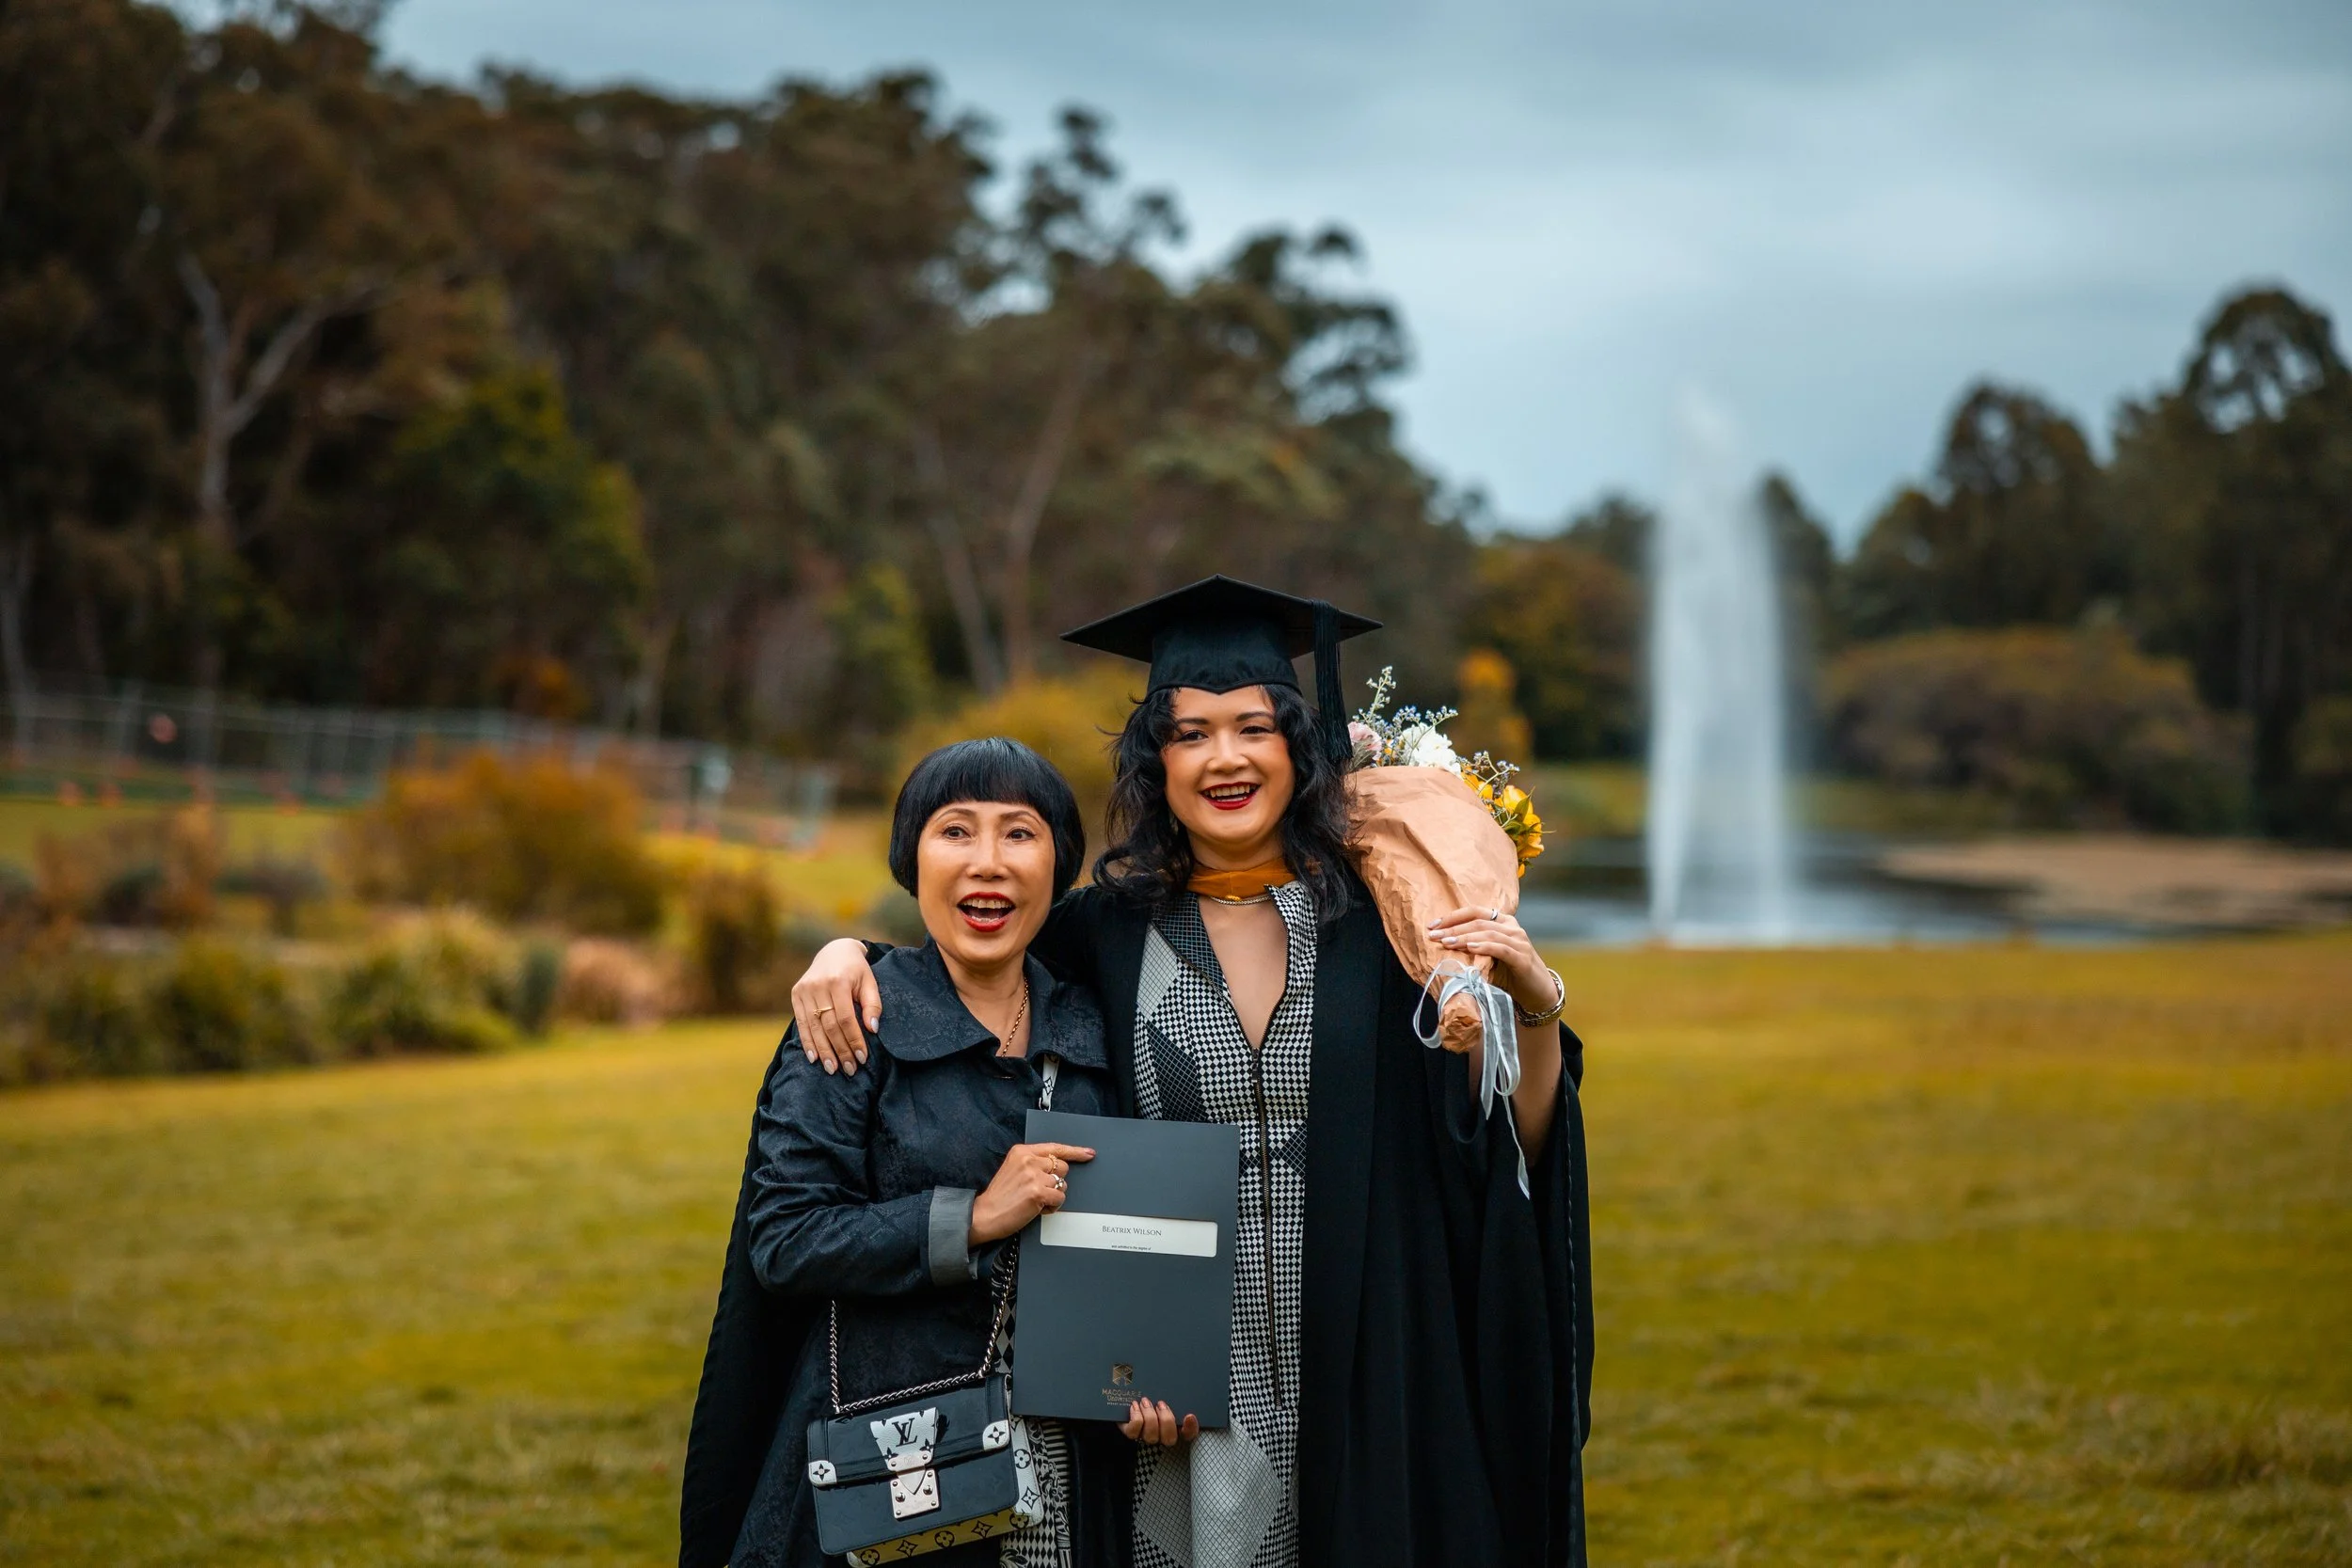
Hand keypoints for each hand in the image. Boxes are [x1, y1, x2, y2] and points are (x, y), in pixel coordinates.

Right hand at [793, 939, 880, 1074]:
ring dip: (823, 1051)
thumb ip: (873, 1005)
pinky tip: (814, 1058)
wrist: (834, 951)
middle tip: (850, 1069)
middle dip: (840, 1050)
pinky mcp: (796, 994)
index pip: (846, 1019)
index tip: (862, 1058)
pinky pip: (801, 1023)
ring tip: (833, 1069)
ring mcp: (804, 990)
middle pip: (829, 1026)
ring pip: (814, 1027)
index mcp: (838, 981)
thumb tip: (873, 1029)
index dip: (854, 1040)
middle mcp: (818, 986)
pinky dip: (807, 1042)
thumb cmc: (856, 970)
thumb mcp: (870, 982)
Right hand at [969, 1141, 1094, 1246]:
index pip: (1054, 1148)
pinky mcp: (1038, 1193)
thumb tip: (1057, 1167)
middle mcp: (1028, 1160)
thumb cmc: (1000, 1197)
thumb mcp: (1013, 1170)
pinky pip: (1060, 1199)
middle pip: (1062, 1167)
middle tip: (1039, 1191)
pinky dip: (1052, 1207)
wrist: (984, 1215)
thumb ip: (1033, 1164)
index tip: (1089, 1153)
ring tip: (1035, 1201)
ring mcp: (1034, 1176)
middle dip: (1056, 1181)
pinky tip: (1038, 1209)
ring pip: (1062, 1185)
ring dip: (1053, 1196)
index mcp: (1021, 1151)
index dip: (1075, 1151)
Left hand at [1118, 1399, 1197, 1446]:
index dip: (1191, 1428)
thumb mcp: (1164, 1392)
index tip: (1189, 1415)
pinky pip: (1133, 1432)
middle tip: (1161, 1403)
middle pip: (1169, 1439)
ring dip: (1149, 1417)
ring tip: (1145, 1401)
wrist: (1125, 1394)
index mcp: (1174, 1425)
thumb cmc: (1151, 1394)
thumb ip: (1175, 1395)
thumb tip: (1186, 1395)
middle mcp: (1161, 1435)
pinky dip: (1135, 1417)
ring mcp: (1145, 1435)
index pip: (1189, 1434)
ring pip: (1151, 1436)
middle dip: (1166, 1420)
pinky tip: (1135, 1405)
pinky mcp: (1131, 1432)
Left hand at [1427, 904, 1558, 1018]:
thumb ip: (1474, 946)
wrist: (1537, 993)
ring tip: (1447, 943)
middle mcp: (1512, 928)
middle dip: (1453, 928)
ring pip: (1488, 933)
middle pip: (1478, 922)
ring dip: (1464, 937)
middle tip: (1433, 935)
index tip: (1433, 925)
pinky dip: (1484, 946)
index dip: (1453, 917)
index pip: (1475, 912)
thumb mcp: (1489, 957)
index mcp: (1504, 922)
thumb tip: (1443, 943)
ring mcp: (1519, 942)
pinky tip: (1470, 948)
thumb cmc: (1510, 975)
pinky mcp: (1523, 958)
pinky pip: (1501, 948)